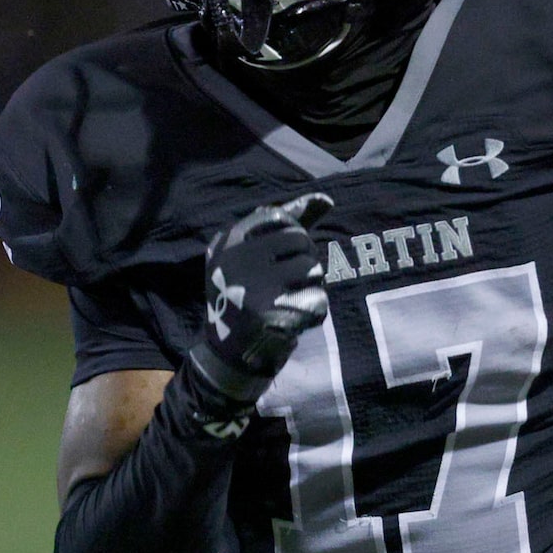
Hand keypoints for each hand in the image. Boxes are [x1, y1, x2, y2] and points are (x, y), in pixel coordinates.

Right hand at [198, 193, 334, 384]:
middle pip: (301, 241)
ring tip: (288, 300)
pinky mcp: (275, 317)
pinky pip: (319, 300)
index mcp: (229, 241)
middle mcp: (239, 261)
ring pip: (313, 269)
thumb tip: (325, 199)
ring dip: (310, 286)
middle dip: (303, 261)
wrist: (228, 353)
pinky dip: (314, 312)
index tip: (280, 257)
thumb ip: (288, 222)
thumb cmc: (245, 294)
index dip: (292, 237)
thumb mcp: (253, 254)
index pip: (281, 217)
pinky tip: (292, 320)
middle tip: (286, 284)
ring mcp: (255, 289)